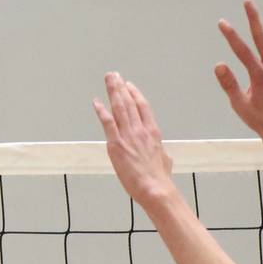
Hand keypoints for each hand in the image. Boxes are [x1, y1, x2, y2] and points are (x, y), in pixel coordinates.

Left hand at [93, 72, 175, 207]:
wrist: (155, 188)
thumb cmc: (160, 179)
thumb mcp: (166, 161)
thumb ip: (161, 153)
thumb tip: (163, 154)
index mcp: (153, 132)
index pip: (143, 107)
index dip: (135, 94)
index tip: (129, 86)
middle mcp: (140, 129)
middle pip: (129, 102)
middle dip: (120, 87)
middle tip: (114, 75)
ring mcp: (128, 135)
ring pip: (119, 107)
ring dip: (112, 91)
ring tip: (108, 79)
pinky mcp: (117, 144)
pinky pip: (107, 122)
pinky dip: (101, 111)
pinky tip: (96, 102)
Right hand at [215, 0, 262, 139]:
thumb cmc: (258, 118)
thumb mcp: (239, 105)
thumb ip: (229, 84)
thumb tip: (218, 66)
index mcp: (259, 76)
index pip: (242, 51)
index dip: (231, 36)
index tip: (222, 23)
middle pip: (262, 37)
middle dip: (254, 18)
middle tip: (248, 1)